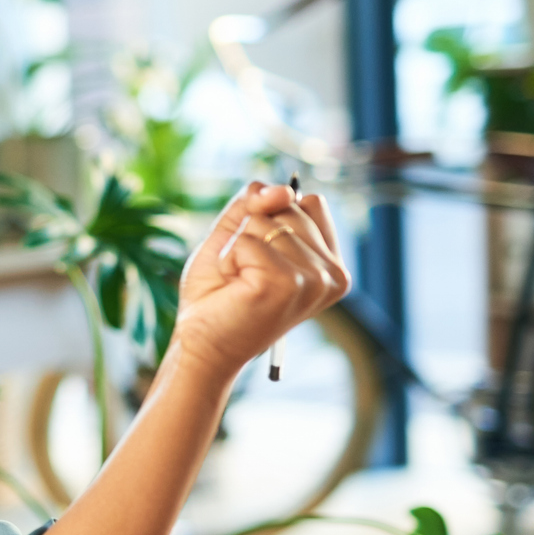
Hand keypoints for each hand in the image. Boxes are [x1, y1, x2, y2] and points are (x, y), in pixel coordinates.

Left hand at [167, 180, 350, 380]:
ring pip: (266, 222)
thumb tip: (282, 190)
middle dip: (252, 232)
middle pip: (289, 207)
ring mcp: (313, 280)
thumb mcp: (238, 234)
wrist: (201, 344)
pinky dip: (228, 258)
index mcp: (331, 263)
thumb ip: (259, 202)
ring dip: (237, 248)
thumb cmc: (220, 293)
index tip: (261, 258)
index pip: (309, 201)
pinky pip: (247, 240)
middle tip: (245, 275)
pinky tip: (234, 287)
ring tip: (240, 282)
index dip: (272, 217)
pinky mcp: (286, 284)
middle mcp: (332, 273)